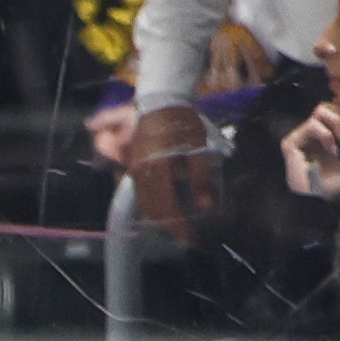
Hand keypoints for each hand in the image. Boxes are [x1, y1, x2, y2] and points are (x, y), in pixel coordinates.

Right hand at [128, 104, 220, 243]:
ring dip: (159, 217)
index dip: (179, 226)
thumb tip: (205, 208)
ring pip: (144, 203)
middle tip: (186, 235)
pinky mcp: (133, 167)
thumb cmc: (181, 123)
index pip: (167, 208)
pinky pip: (139, 192)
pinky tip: (163, 205)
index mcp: (157, 171)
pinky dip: (151, 204)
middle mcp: (141, 175)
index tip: (192, 239)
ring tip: (176, 223)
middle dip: (169, 226)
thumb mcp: (197, 148)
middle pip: (153, 210)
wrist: (161, 101)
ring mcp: (134, 171)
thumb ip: (201, 179)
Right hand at [282, 103, 339, 203]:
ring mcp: (299, 138)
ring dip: (334, 125)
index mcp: (324, 136)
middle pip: (324, 106)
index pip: (332, 111)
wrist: (326, 203)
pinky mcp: (290, 143)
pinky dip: (325, 134)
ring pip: (319, 111)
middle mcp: (311, 135)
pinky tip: (332, 149)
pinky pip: (311, 124)